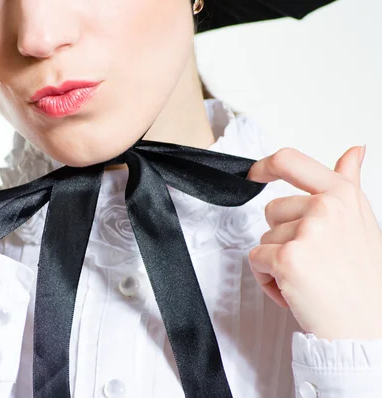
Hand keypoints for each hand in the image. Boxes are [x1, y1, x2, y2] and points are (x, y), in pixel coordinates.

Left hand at [246, 146, 381, 339]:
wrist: (366, 327)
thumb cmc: (362, 279)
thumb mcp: (360, 222)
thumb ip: (348, 183)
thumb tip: (354, 150)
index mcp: (342, 195)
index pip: (291, 160)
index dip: (265, 165)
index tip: (255, 173)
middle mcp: (325, 208)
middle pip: (271, 210)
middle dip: (284, 236)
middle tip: (314, 261)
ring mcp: (306, 232)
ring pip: (264, 237)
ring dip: (277, 261)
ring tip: (309, 277)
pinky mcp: (287, 258)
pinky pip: (256, 259)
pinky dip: (267, 279)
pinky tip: (295, 290)